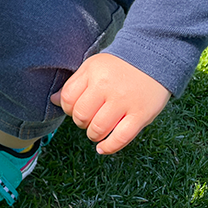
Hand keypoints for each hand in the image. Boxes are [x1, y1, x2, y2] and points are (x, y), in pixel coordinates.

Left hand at [50, 53, 170, 154]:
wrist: (153, 59)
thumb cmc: (118, 66)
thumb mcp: (92, 67)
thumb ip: (74, 83)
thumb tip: (54, 101)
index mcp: (93, 74)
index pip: (68, 99)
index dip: (67, 108)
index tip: (75, 109)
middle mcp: (107, 87)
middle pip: (81, 115)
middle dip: (80, 122)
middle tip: (87, 119)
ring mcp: (125, 102)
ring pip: (98, 129)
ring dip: (92, 135)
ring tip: (96, 130)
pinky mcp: (141, 115)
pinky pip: (121, 138)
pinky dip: (108, 147)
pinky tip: (102, 148)